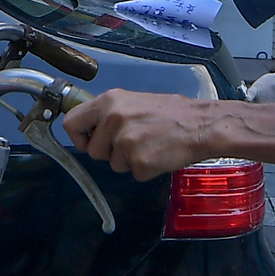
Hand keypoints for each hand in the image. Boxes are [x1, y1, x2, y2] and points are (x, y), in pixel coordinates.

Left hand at [63, 90, 221, 181]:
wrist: (202, 125)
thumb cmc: (172, 113)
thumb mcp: (134, 102)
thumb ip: (109, 114)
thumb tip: (90, 129)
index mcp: (109, 101)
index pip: (71, 123)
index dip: (79, 137)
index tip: (90, 142)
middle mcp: (113, 120)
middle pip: (93, 151)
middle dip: (110, 152)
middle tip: (134, 141)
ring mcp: (126, 142)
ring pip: (113, 164)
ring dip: (129, 161)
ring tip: (150, 144)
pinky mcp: (139, 162)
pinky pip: (133, 174)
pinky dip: (145, 169)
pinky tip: (158, 154)